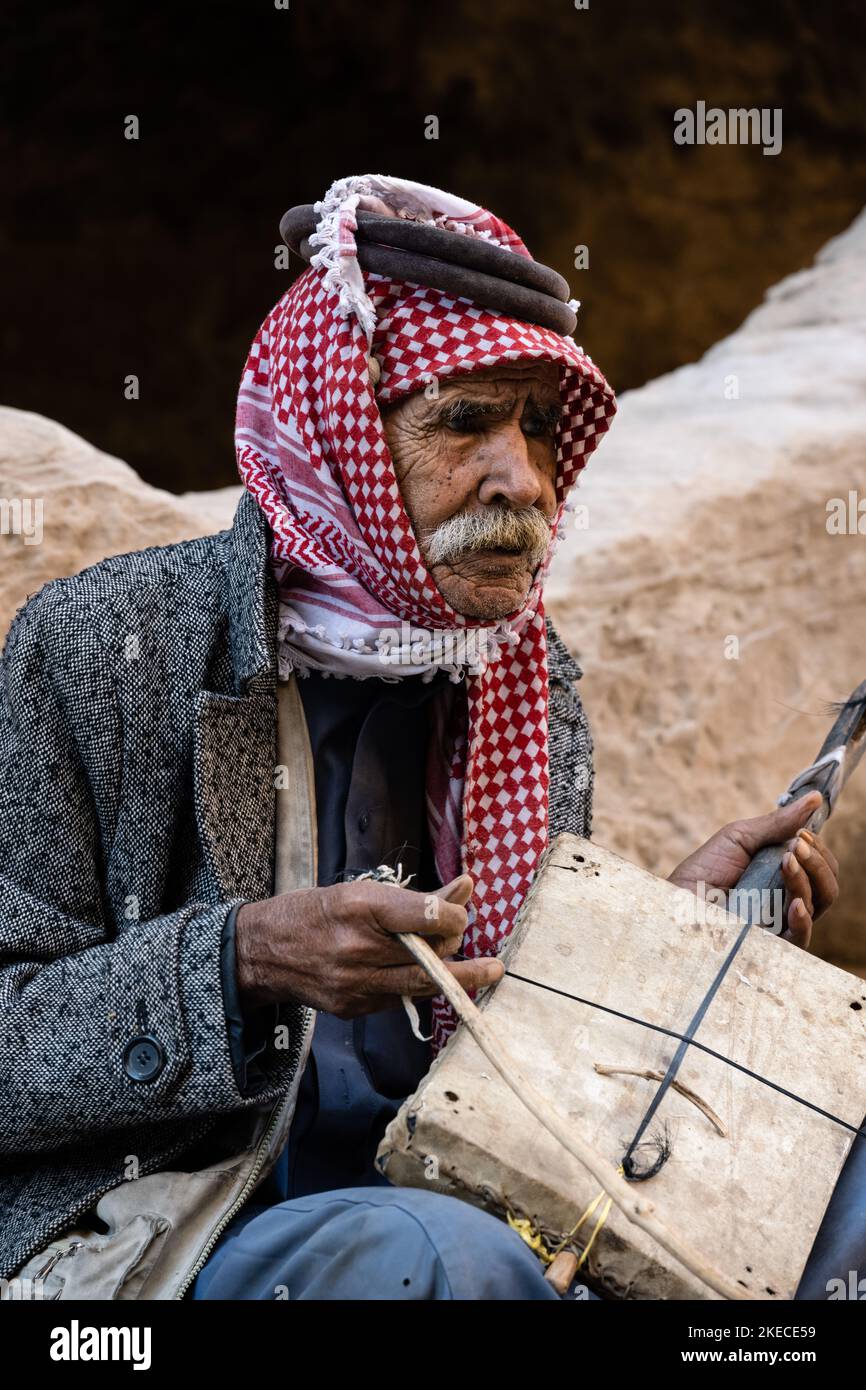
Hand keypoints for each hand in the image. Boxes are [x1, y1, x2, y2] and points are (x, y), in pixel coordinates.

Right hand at [234, 873, 502, 1015]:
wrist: (261, 952)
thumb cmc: (314, 912)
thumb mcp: (360, 891)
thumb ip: (415, 897)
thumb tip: (466, 888)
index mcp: (359, 907)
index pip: (425, 915)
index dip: (453, 915)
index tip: (460, 912)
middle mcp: (357, 947)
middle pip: (429, 957)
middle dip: (460, 953)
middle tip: (479, 952)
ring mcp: (354, 983)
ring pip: (421, 985)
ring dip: (456, 978)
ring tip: (484, 972)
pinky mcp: (353, 1007)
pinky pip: (399, 997)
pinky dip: (417, 986)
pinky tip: (424, 976)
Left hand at [668, 791, 839, 948]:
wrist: (677, 897)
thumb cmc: (705, 869)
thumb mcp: (742, 838)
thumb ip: (778, 823)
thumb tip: (815, 798)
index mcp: (786, 875)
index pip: (821, 867)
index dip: (818, 850)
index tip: (802, 834)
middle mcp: (789, 899)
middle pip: (826, 886)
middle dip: (817, 861)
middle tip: (795, 846)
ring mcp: (782, 921)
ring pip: (816, 905)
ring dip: (806, 879)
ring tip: (786, 862)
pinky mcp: (771, 941)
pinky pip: (801, 936)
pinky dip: (803, 917)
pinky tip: (795, 902)